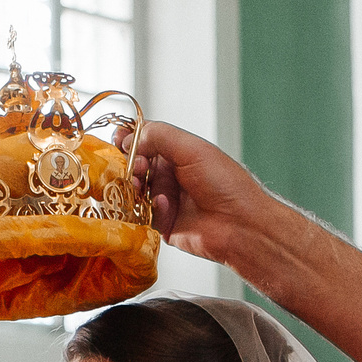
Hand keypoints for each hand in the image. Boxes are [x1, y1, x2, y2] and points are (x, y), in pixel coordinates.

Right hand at [123, 120, 296, 274]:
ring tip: (139, 184)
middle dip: (130, 164)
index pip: (145, 141)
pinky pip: (144, 214)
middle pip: (135, 166)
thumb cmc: (226, 185)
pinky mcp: (164, 224)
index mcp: (179, 154)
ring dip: (135, 186)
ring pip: (135, 191)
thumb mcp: (192, 149)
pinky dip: (151, 208)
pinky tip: (164, 205)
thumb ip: (159, 136)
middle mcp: (171, 176)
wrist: (242, 225)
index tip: (119, 140)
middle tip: (134, 166)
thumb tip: (129, 137)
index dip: (129, 140)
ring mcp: (166, 200)